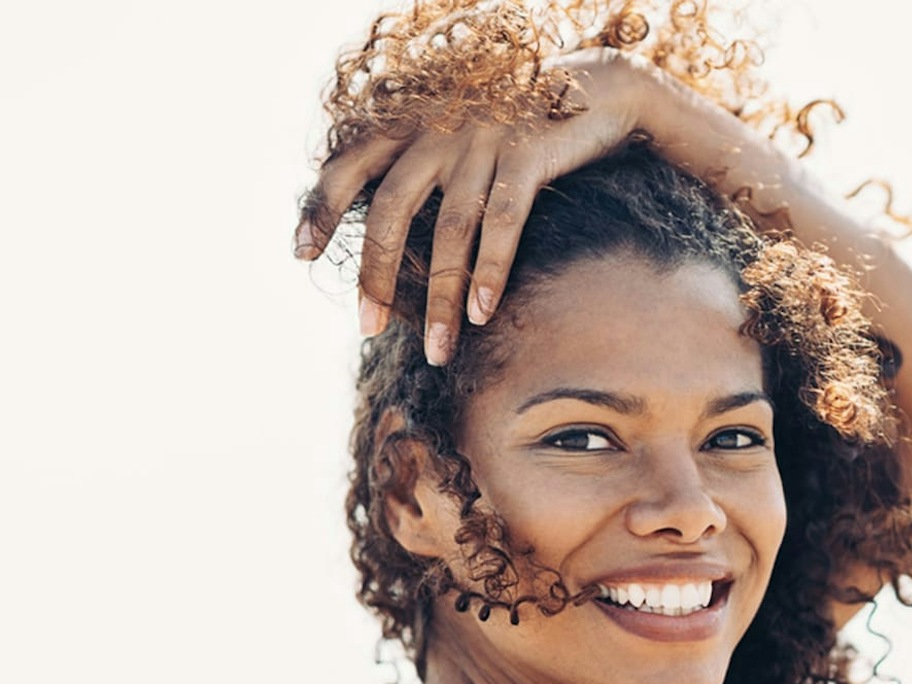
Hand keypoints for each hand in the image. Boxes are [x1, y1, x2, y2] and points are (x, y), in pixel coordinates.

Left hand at [293, 50, 649, 364]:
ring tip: (437, 351)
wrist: (595, 89)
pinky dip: (490, 271)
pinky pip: (504, 221)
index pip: (350, 164)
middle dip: (376, 275)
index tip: (300, 253)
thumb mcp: (462, 140)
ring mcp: (484, 139)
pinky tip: (482, 313)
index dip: (321, 206)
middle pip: (391, 208)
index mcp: (415, 125)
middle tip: (367, 329)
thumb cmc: (522, 131)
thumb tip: (389, 235)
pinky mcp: (528, 152)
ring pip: (449, 230)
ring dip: (439, 298)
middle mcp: (440, 128)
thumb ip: (424, 170)